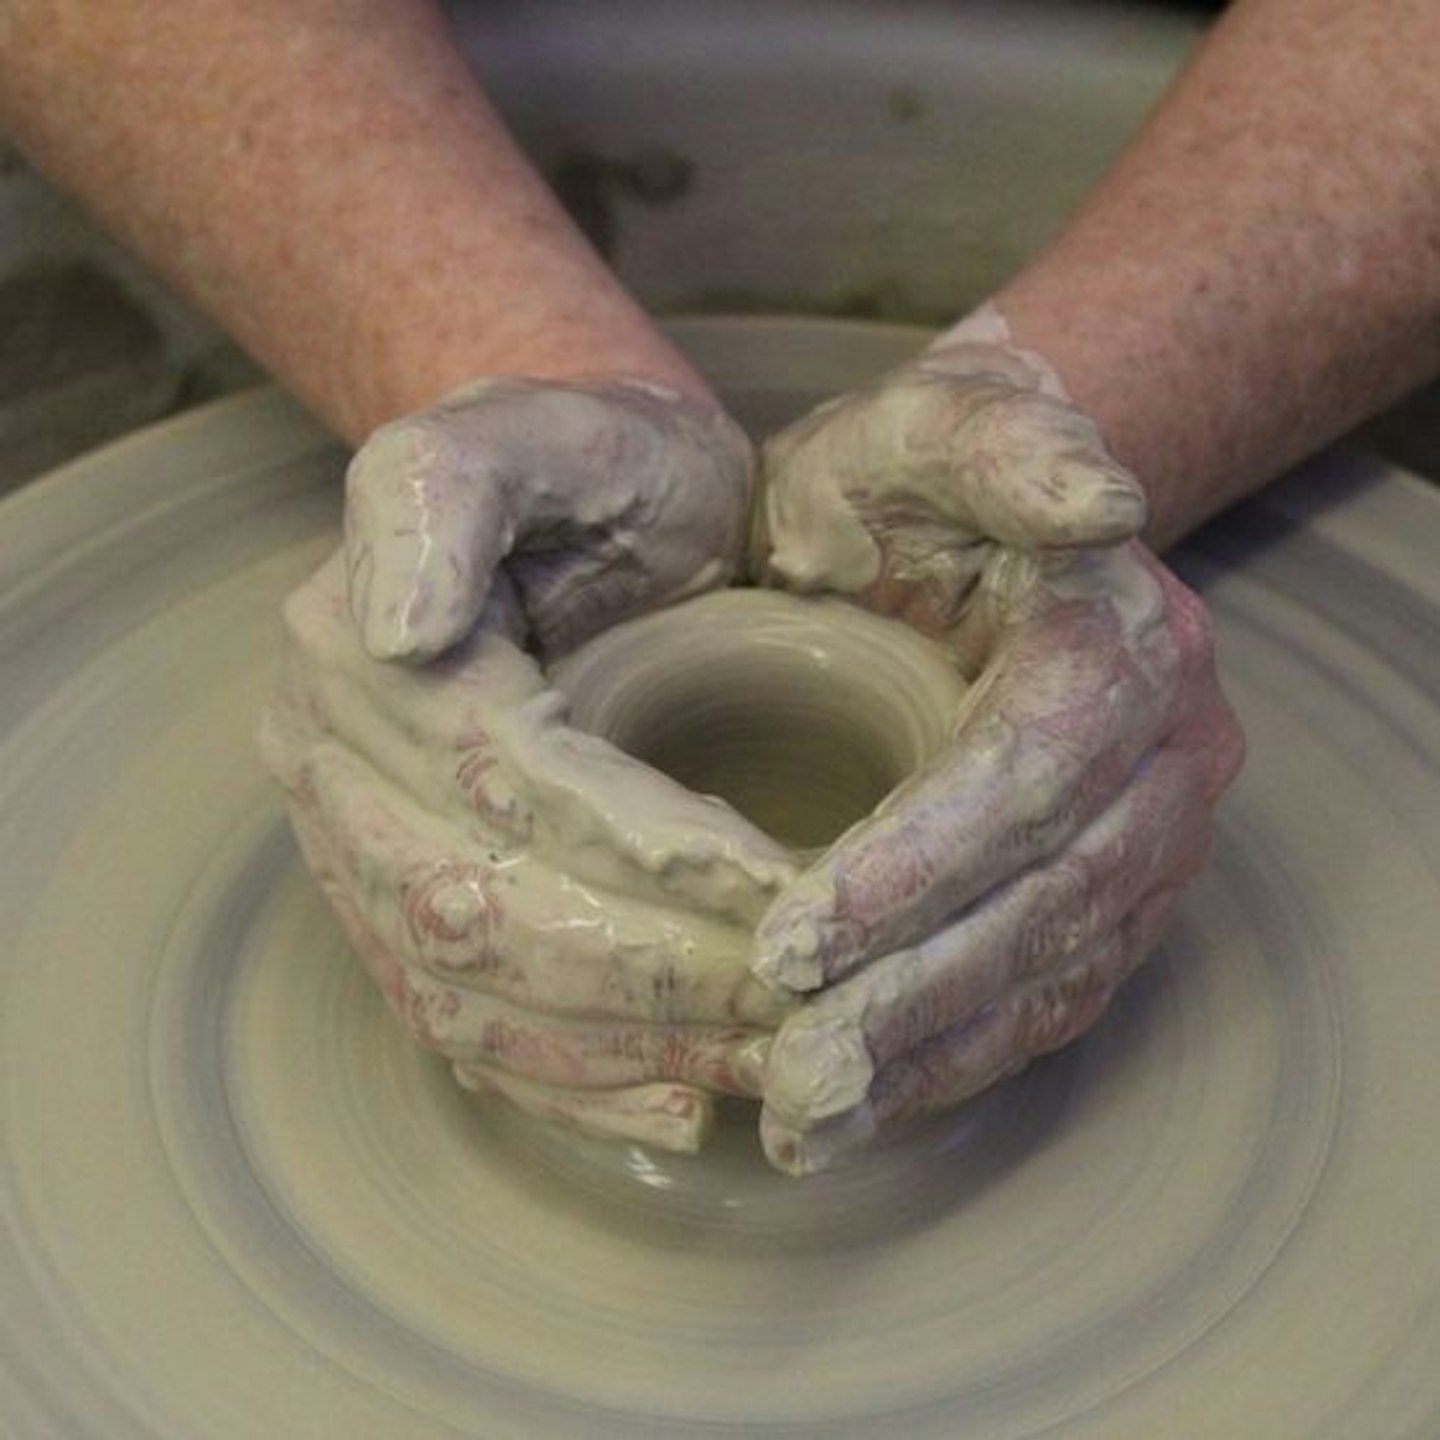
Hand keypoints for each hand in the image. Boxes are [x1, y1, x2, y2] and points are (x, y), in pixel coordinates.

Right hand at [262, 379, 798, 1152]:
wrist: (595, 501)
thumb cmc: (592, 461)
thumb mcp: (536, 432)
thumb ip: (445, 492)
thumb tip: (393, 629)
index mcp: (353, 658)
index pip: (497, 784)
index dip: (632, 849)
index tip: (770, 888)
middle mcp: (333, 769)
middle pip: (479, 911)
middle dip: (642, 972)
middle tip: (787, 999)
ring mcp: (363, 853)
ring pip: (473, 994)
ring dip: (620, 1047)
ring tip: (757, 1061)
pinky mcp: (416, 908)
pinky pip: (471, 1027)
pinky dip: (572, 1084)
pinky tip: (678, 1101)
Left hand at [750, 321, 1244, 1173]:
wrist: (946, 528)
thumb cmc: (909, 482)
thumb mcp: (932, 429)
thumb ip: (1009, 444)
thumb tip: (1104, 502)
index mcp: (1122, 643)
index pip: (1034, 773)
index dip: (922, 864)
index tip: (794, 937)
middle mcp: (1164, 755)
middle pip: (1049, 898)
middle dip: (915, 992)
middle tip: (792, 1069)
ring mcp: (1145, 838)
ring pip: (1052, 971)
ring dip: (930, 1055)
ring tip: (811, 1119)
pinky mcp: (1107, 896)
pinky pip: (1047, 997)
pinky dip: (956, 1060)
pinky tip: (867, 1104)